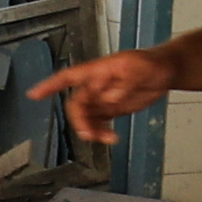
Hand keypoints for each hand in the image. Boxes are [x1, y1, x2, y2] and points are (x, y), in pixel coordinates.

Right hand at [31, 47, 174, 129]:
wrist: (167, 71)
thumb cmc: (152, 62)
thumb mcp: (141, 68)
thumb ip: (125, 83)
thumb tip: (111, 97)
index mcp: (98, 71)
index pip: (69, 77)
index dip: (50, 85)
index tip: (34, 94)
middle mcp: (96, 85)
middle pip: (77, 104)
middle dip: (79, 120)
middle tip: (89, 132)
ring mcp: (104, 98)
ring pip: (86, 117)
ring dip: (91, 129)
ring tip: (106, 138)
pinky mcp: (113, 109)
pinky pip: (99, 123)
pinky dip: (101, 132)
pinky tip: (110, 138)